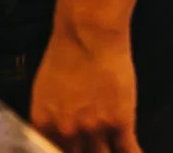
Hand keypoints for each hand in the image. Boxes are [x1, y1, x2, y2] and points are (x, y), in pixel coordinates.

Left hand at [30, 19, 141, 152]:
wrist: (89, 32)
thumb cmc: (67, 51)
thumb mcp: (45, 89)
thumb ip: (50, 118)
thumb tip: (58, 133)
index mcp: (44, 125)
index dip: (65, 152)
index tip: (73, 151)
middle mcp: (67, 132)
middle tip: (92, 149)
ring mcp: (94, 129)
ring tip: (112, 151)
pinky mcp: (120, 121)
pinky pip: (128, 150)